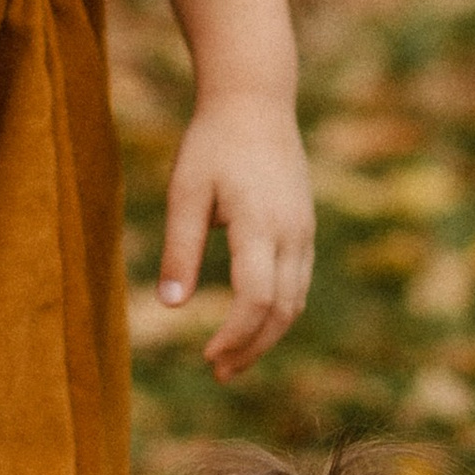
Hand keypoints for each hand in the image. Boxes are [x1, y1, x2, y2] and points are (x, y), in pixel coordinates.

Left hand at [157, 94, 312, 379]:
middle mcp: (292, 233)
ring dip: (266, 336)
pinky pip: (298, 283)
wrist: (256, 101)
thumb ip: (180, 250)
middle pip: (282, 310)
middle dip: (252, 348)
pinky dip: (277, 312)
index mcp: (260, 224)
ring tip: (232, 359)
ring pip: (295, 301)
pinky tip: (251, 324)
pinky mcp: (304, 228)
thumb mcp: (185, 193)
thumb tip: (170, 306)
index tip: (207, 356)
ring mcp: (304, 231)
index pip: (257, 299)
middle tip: (219, 373)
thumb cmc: (213, 143)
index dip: (235, 336)